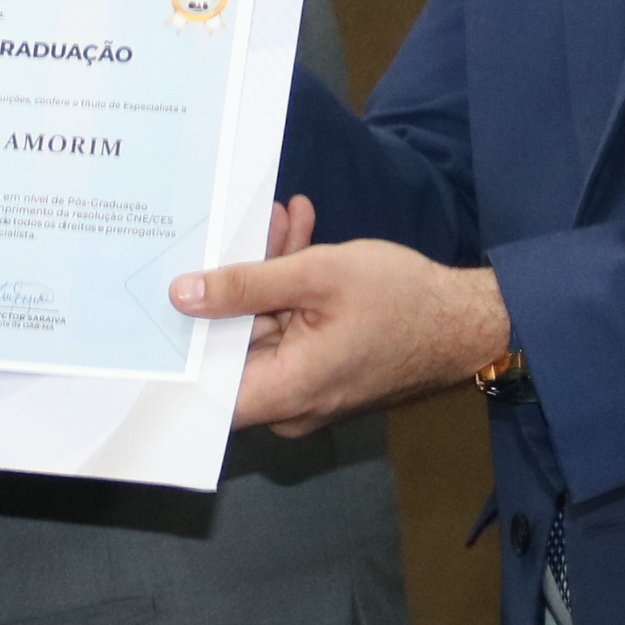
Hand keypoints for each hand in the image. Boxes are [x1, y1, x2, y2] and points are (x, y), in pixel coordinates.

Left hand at [171, 212, 508, 433]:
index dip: (176, 351)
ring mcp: (310, 386)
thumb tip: (180, 295)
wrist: (471, 320)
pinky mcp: (325, 367)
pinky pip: (293, 329)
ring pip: (266, 329)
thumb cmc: (404, 300)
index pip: (205, 391)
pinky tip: (300, 236)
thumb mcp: (317, 276)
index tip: (153, 310)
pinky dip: (292, 288)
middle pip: (236, 346)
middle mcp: (292, 403)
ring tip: (280, 221)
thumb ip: (244, 284)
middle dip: (234, 284)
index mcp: (286, 391)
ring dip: (269, 276)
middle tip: (238, 230)